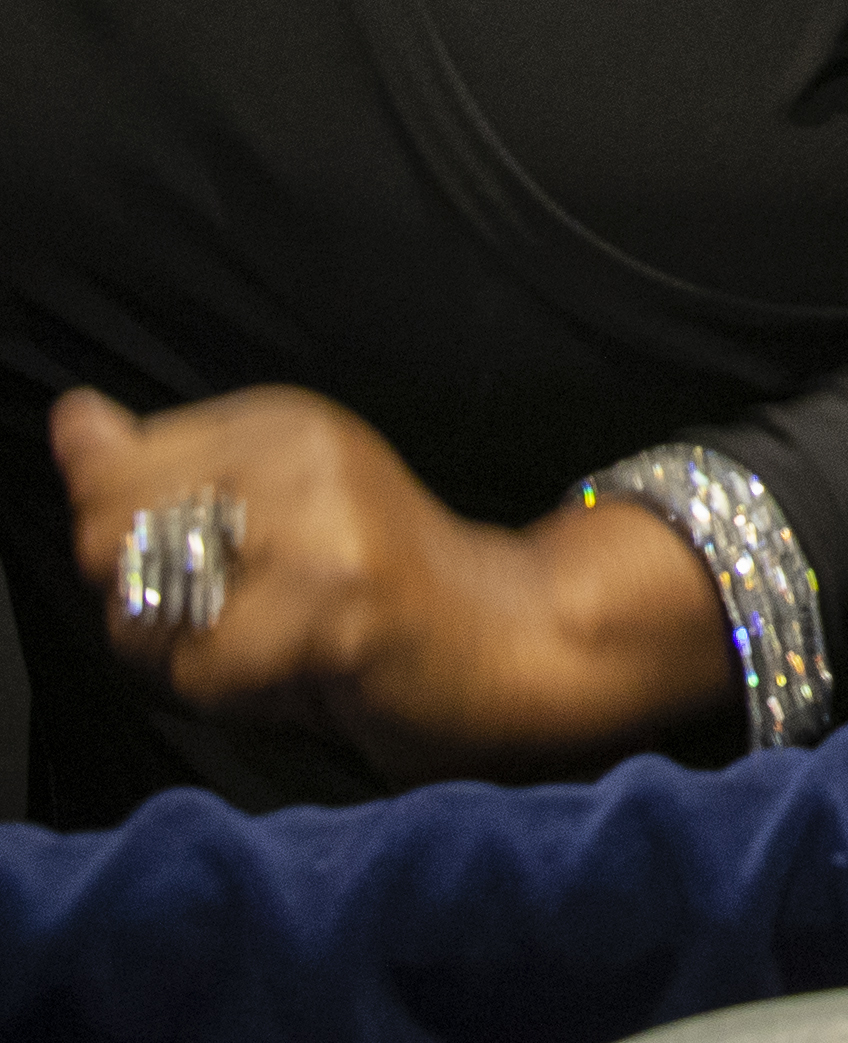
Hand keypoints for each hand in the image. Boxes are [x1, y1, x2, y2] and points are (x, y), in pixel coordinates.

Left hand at [54, 384, 725, 777]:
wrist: (510, 635)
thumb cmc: (376, 583)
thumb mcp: (268, 503)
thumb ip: (157, 470)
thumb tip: (71, 418)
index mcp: (280, 420)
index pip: (106, 473)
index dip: (117, 545)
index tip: (206, 562)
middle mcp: (302, 455)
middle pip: (109, 540)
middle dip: (140, 606)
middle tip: (232, 617)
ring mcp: (324, 529)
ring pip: (145, 614)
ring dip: (186, 658)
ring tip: (265, 648)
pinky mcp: (340, 607)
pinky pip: (204, 671)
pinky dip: (231, 695)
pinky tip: (295, 675)